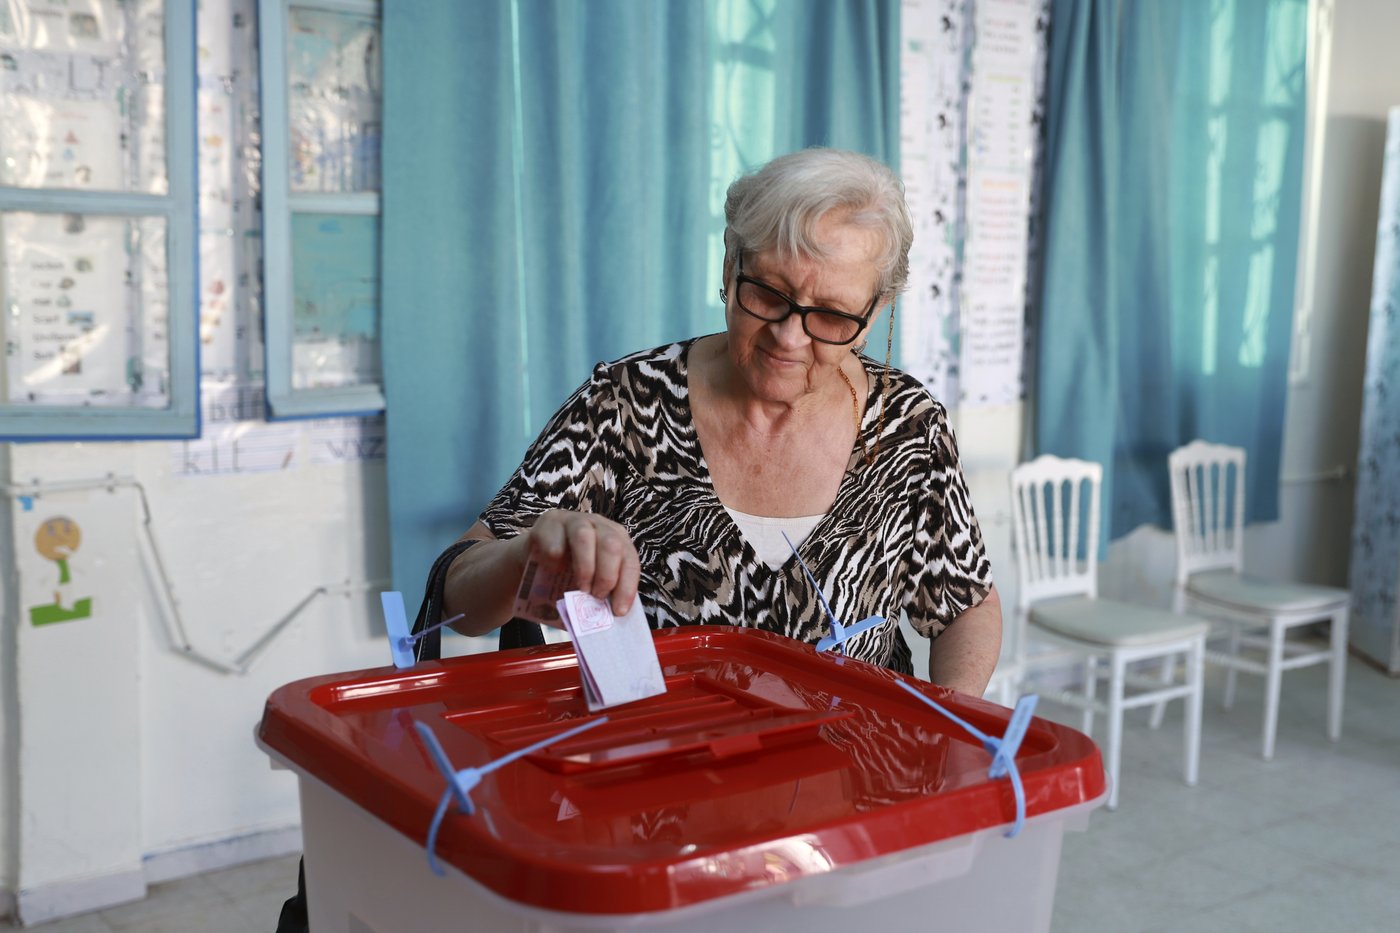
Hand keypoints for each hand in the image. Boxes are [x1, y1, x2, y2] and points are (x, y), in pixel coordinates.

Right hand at [525, 510, 640, 615]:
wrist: (534, 561)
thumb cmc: (568, 575)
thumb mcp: (590, 583)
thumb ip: (601, 595)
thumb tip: (608, 619)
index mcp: (617, 540)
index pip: (630, 561)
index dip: (627, 587)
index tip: (618, 610)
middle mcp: (600, 526)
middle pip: (611, 545)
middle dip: (606, 576)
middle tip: (596, 596)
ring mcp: (574, 520)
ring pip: (584, 537)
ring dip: (584, 568)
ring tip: (579, 588)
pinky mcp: (550, 521)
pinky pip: (555, 540)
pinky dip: (554, 560)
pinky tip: (552, 569)